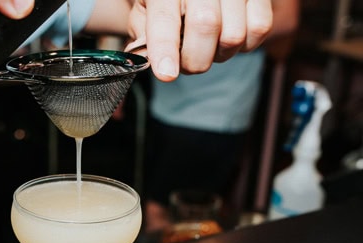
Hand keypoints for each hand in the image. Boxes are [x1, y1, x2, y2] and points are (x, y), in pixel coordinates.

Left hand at [126, 0, 272, 81]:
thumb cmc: (166, 2)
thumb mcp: (144, 13)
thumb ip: (144, 36)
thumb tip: (149, 61)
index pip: (165, 17)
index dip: (165, 48)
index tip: (166, 74)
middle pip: (206, 26)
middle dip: (194, 59)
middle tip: (186, 62)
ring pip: (234, 35)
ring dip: (219, 54)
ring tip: (208, 45)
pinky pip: (259, 29)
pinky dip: (243, 45)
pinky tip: (227, 37)